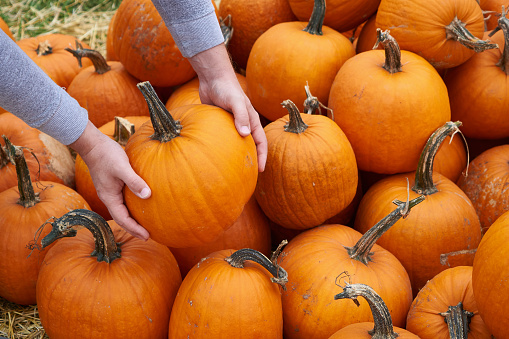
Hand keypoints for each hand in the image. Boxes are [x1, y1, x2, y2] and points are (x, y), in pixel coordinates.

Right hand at [69, 121, 150, 239]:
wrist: (94, 144)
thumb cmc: (107, 155)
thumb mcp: (122, 168)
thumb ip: (134, 181)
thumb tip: (148, 195)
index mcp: (109, 197)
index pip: (122, 219)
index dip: (134, 229)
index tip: (147, 236)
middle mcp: (109, 197)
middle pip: (122, 218)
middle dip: (134, 228)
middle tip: (148, 235)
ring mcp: (111, 191)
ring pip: (123, 209)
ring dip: (134, 218)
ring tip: (147, 223)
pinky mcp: (114, 185)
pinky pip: (125, 200)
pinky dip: (133, 206)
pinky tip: (143, 203)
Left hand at [188, 44, 266, 171]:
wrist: (212, 78)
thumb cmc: (226, 88)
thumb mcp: (235, 102)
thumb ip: (240, 116)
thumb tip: (244, 134)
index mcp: (251, 119)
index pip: (260, 141)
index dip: (262, 156)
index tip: (260, 170)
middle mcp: (243, 123)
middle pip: (250, 145)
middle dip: (251, 159)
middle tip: (248, 175)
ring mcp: (231, 124)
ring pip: (236, 143)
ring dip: (236, 155)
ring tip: (232, 171)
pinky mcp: (219, 123)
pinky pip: (223, 138)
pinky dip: (222, 148)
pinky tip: (214, 157)